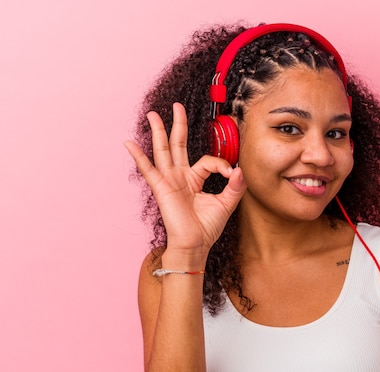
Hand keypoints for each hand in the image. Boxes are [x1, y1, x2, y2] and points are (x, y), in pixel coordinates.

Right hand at [125, 103, 245, 258]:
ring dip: (158, 132)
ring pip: (163, 151)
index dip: (221, 164)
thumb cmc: (207, 228)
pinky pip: (148, 170)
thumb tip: (240, 170)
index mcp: (194, 179)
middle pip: (178, 145)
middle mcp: (180, 177)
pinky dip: (139, 156)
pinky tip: (129, 143)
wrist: (195, 245)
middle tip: (176, 106)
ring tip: (153, 114)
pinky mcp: (161, 188)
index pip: (208, 160)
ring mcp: (169, 181)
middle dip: (177, 125)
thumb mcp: (226, 204)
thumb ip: (235, 186)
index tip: (231, 174)